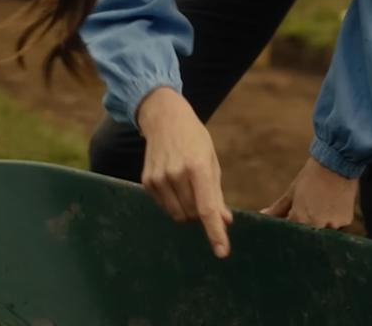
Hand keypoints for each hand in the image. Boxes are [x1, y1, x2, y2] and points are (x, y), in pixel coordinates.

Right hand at [137, 87, 232, 257]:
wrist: (165, 119)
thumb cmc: (195, 139)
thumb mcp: (212, 160)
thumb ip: (217, 193)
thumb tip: (224, 221)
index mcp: (198, 167)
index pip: (207, 208)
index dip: (215, 232)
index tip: (222, 252)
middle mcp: (176, 174)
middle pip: (193, 215)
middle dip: (202, 213)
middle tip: (203, 193)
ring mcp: (159, 179)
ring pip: (178, 215)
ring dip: (188, 210)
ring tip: (189, 185)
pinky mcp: (147, 182)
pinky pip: (165, 207)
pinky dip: (174, 202)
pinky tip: (175, 182)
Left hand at [261, 157, 357, 229]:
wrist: (338, 161)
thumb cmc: (312, 175)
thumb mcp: (292, 191)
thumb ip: (278, 208)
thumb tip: (263, 215)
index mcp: (300, 218)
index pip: (291, 231)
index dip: (291, 223)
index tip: (293, 214)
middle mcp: (317, 225)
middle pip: (308, 233)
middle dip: (306, 223)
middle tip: (311, 204)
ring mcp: (333, 224)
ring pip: (324, 229)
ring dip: (321, 221)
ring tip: (323, 200)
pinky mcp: (346, 220)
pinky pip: (337, 223)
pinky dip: (334, 216)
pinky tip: (334, 200)